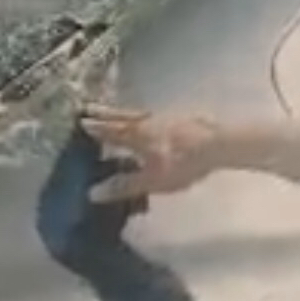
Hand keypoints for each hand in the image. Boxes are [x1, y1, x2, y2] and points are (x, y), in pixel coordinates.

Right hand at [78, 104, 226, 202]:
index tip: (81, 122)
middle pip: (121, 116)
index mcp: (137, 136)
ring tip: (115, 111)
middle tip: (88, 107)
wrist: (219, 143)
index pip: (111, 132)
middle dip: (104, 113)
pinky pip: (154, 114)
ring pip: (138, 113)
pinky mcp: (182, 116)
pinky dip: (145, 115)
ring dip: (123, 111)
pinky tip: (150, 118)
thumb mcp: (152, 180)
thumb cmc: (183, 163)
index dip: (96, 129)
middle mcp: (147, 121)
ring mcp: (166, 116)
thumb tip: (92, 193)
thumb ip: (124, 186)